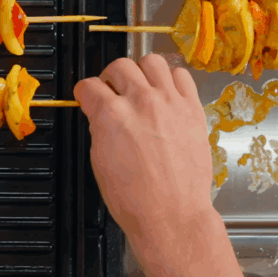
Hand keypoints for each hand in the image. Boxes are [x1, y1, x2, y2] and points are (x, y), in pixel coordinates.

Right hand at [74, 55, 212, 245]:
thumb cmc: (133, 198)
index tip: (88, 98)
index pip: (89, 86)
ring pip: (152, 61)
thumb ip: (100, 128)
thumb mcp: (99, 161)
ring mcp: (170, 102)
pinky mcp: (193, 109)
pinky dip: (171, 80)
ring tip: (141, 87)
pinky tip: (166, 94)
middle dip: (110, 78)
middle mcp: (141, 101)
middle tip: (113, 92)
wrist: (172, 215)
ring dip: (141, 71)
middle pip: (119, 66)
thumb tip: (101, 114)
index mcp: (111, 114)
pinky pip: (182, 76)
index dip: (85, 93)